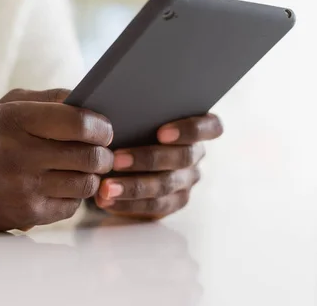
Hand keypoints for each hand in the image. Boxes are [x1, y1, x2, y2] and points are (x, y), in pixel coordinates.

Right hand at [0, 89, 113, 231]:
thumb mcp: (8, 105)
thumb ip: (51, 99)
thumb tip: (93, 102)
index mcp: (15, 119)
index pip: (78, 122)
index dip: (101, 127)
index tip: (106, 130)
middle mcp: (18, 154)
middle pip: (89, 156)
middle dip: (105, 154)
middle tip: (104, 152)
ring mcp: (22, 188)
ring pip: (86, 184)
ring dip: (93, 176)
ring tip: (87, 168)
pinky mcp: (25, 214)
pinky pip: (71, 207)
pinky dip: (76, 196)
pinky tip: (66, 186)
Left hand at [93, 114, 222, 218]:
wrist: (123, 155)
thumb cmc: (132, 125)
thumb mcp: (139, 116)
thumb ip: (139, 111)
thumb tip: (117, 110)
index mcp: (198, 127)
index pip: (210, 127)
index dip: (190, 130)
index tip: (162, 133)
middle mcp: (195, 154)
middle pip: (182, 158)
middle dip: (148, 159)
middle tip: (116, 159)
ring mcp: (186, 180)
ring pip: (165, 186)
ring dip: (133, 186)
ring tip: (106, 186)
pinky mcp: (172, 202)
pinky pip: (154, 207)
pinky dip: (128, 204)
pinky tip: (106, 200)